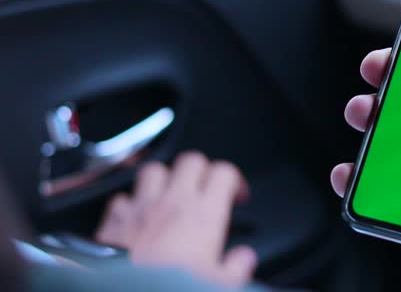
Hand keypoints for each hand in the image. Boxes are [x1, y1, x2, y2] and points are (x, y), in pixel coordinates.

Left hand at [96, 152, 256, 287]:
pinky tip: (137, 218)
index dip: (234, 180)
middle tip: (206, 190)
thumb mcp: (220, 284)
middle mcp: (173, 203)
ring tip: (170, 195)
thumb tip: (244, 260)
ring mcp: (141, 208)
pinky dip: (130, 205)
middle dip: (202, 171)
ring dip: (164, 179)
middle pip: (191, 161)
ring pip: (155, 170)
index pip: (224, 172)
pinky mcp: (115, 222)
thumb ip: (237, 267)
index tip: (236, 196)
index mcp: (204, 214)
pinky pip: (122, 199)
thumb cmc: (173, 287)